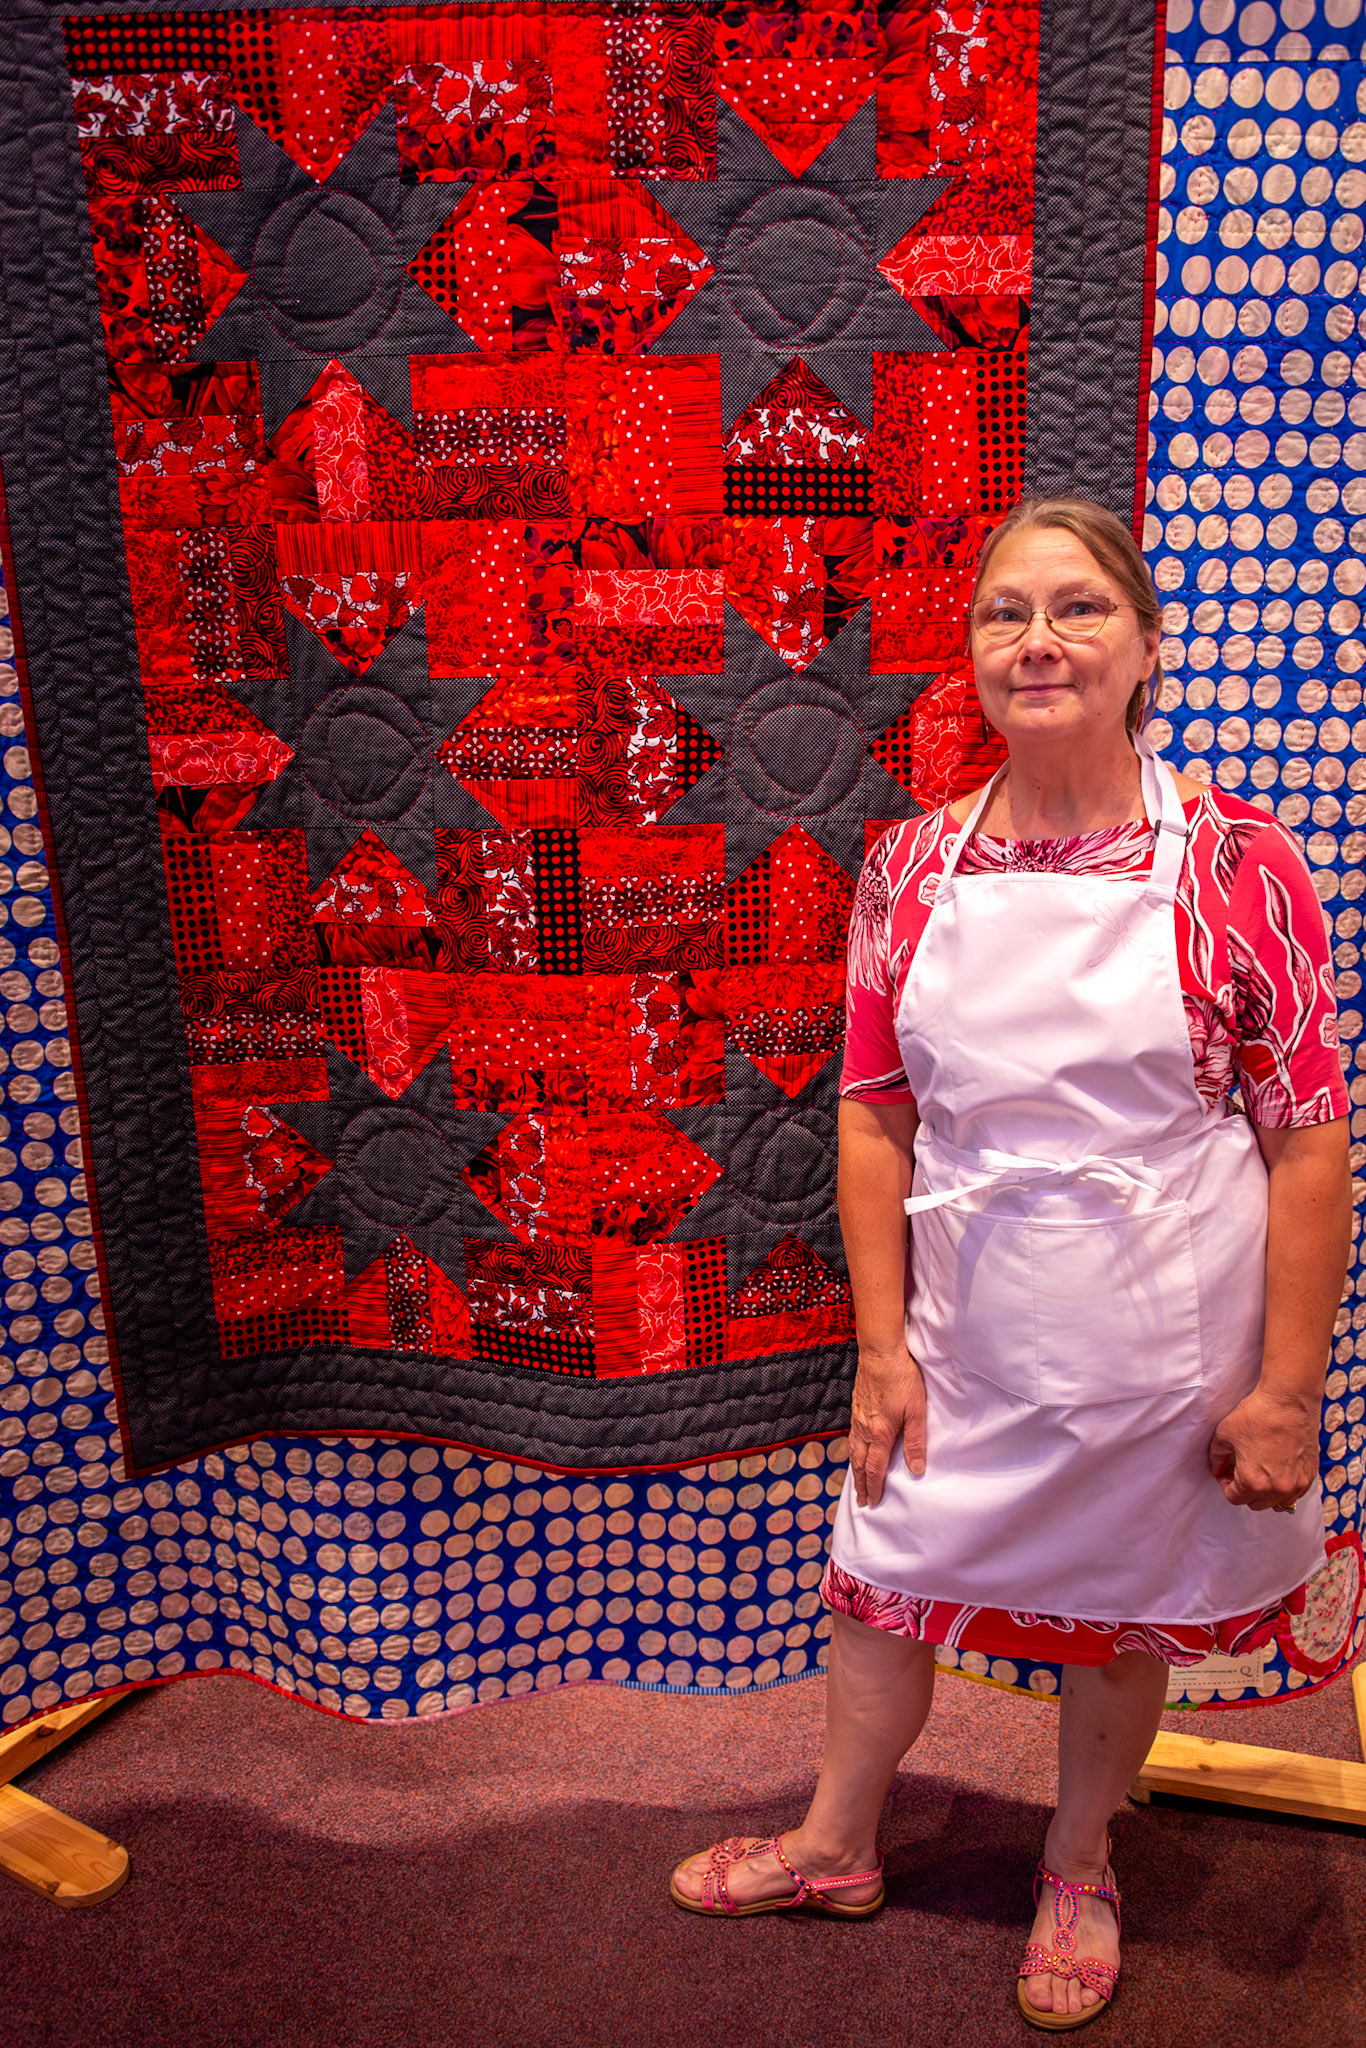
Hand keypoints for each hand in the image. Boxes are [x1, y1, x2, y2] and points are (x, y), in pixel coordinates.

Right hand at [849, 1345, 925, 1507]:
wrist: (880, 1352)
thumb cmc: (902, 1378)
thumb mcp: (916, 1410)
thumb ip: (916, 1441)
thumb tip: (916, 1469)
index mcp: (880, 1433)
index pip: (875, 1468)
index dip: (875, 1487)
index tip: (873, 1502)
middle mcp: (864, 1429)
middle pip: (860, 1463)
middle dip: (861, 1484)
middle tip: (861, 1500)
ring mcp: (858, 1417)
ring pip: (853, 1451)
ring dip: (855, 1470)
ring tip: (857, 1482)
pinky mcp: (856, 1407)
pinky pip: (851, 1437)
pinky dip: (852, 1452)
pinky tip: (855, 1451)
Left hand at [1207, 1385, 1318, 1512]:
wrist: (1289, 1400)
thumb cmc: (1257, 1414)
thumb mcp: (1224, 1435)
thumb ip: (1217, 1458)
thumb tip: (1218, 1469)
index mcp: (1253, 1482)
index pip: (1234, 1498)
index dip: (1225, 1484)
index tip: (1226, 1471)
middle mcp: (1277, 1489)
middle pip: (1255, 1503)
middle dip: (1244, 1490)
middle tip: (1240, 1470)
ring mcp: (1296, 1484)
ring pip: (1277, 1502)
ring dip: (1265, 1492)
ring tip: (1259, 1470)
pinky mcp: (1310, 1476)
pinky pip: (1294, 1493)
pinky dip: (1283, 1487)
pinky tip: (1276, 1468)